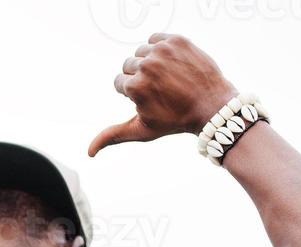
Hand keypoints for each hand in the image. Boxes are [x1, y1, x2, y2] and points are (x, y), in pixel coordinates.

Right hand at [89, 33, 236, 155]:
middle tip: (161, 90)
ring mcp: (162, 51)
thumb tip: (89, 152)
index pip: (119, 82)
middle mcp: (146, 66)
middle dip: (140, 78)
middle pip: (128, 66)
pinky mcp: (176, 39)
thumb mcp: (143, 130)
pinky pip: (155, 39)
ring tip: (167, 77)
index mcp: (135, 87)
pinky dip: (160, 49)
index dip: (133, 93)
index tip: (151, 99)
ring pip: (141, 52)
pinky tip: (171, 64)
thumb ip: (113, 135)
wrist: (211, 106)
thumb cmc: (175, 121)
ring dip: (149, 63)